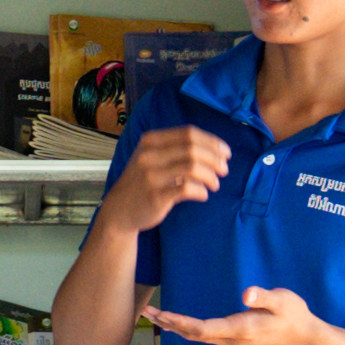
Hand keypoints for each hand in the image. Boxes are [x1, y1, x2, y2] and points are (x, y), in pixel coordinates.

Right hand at [103, 125, 229, 233]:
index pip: (188, 133)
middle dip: (214, 158)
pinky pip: (186, 188)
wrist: (119, 211)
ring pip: (192, 167)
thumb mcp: (151, 158)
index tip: (225, 153)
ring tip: (215, 184)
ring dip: (210, 175)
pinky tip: (203, 195)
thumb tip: (215, 150)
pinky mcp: (156, 196)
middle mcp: (149, 155)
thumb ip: (175, 150)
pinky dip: (201, 191)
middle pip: (192, 149)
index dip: (211, 142)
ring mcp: (151, 176)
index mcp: (150, 141)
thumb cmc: (142, 183)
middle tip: (224, 169)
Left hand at [147, 285, 332, 344]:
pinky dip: (185, 328)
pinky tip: (174, 322)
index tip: (164, 314)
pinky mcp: (231, 339)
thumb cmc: (293, 315)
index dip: (182, 322)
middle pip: (193, 334)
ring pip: (196, 336)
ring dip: (173, 326)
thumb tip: (246, 294)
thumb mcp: (282, 300)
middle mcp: (231, 339)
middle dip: (169, 323)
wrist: (302, 337)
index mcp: (240, 329)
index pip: (204, 329)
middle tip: (146, 312)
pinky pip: (202, 335)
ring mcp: (230, 341)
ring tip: (153, 315)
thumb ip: (264, 296)